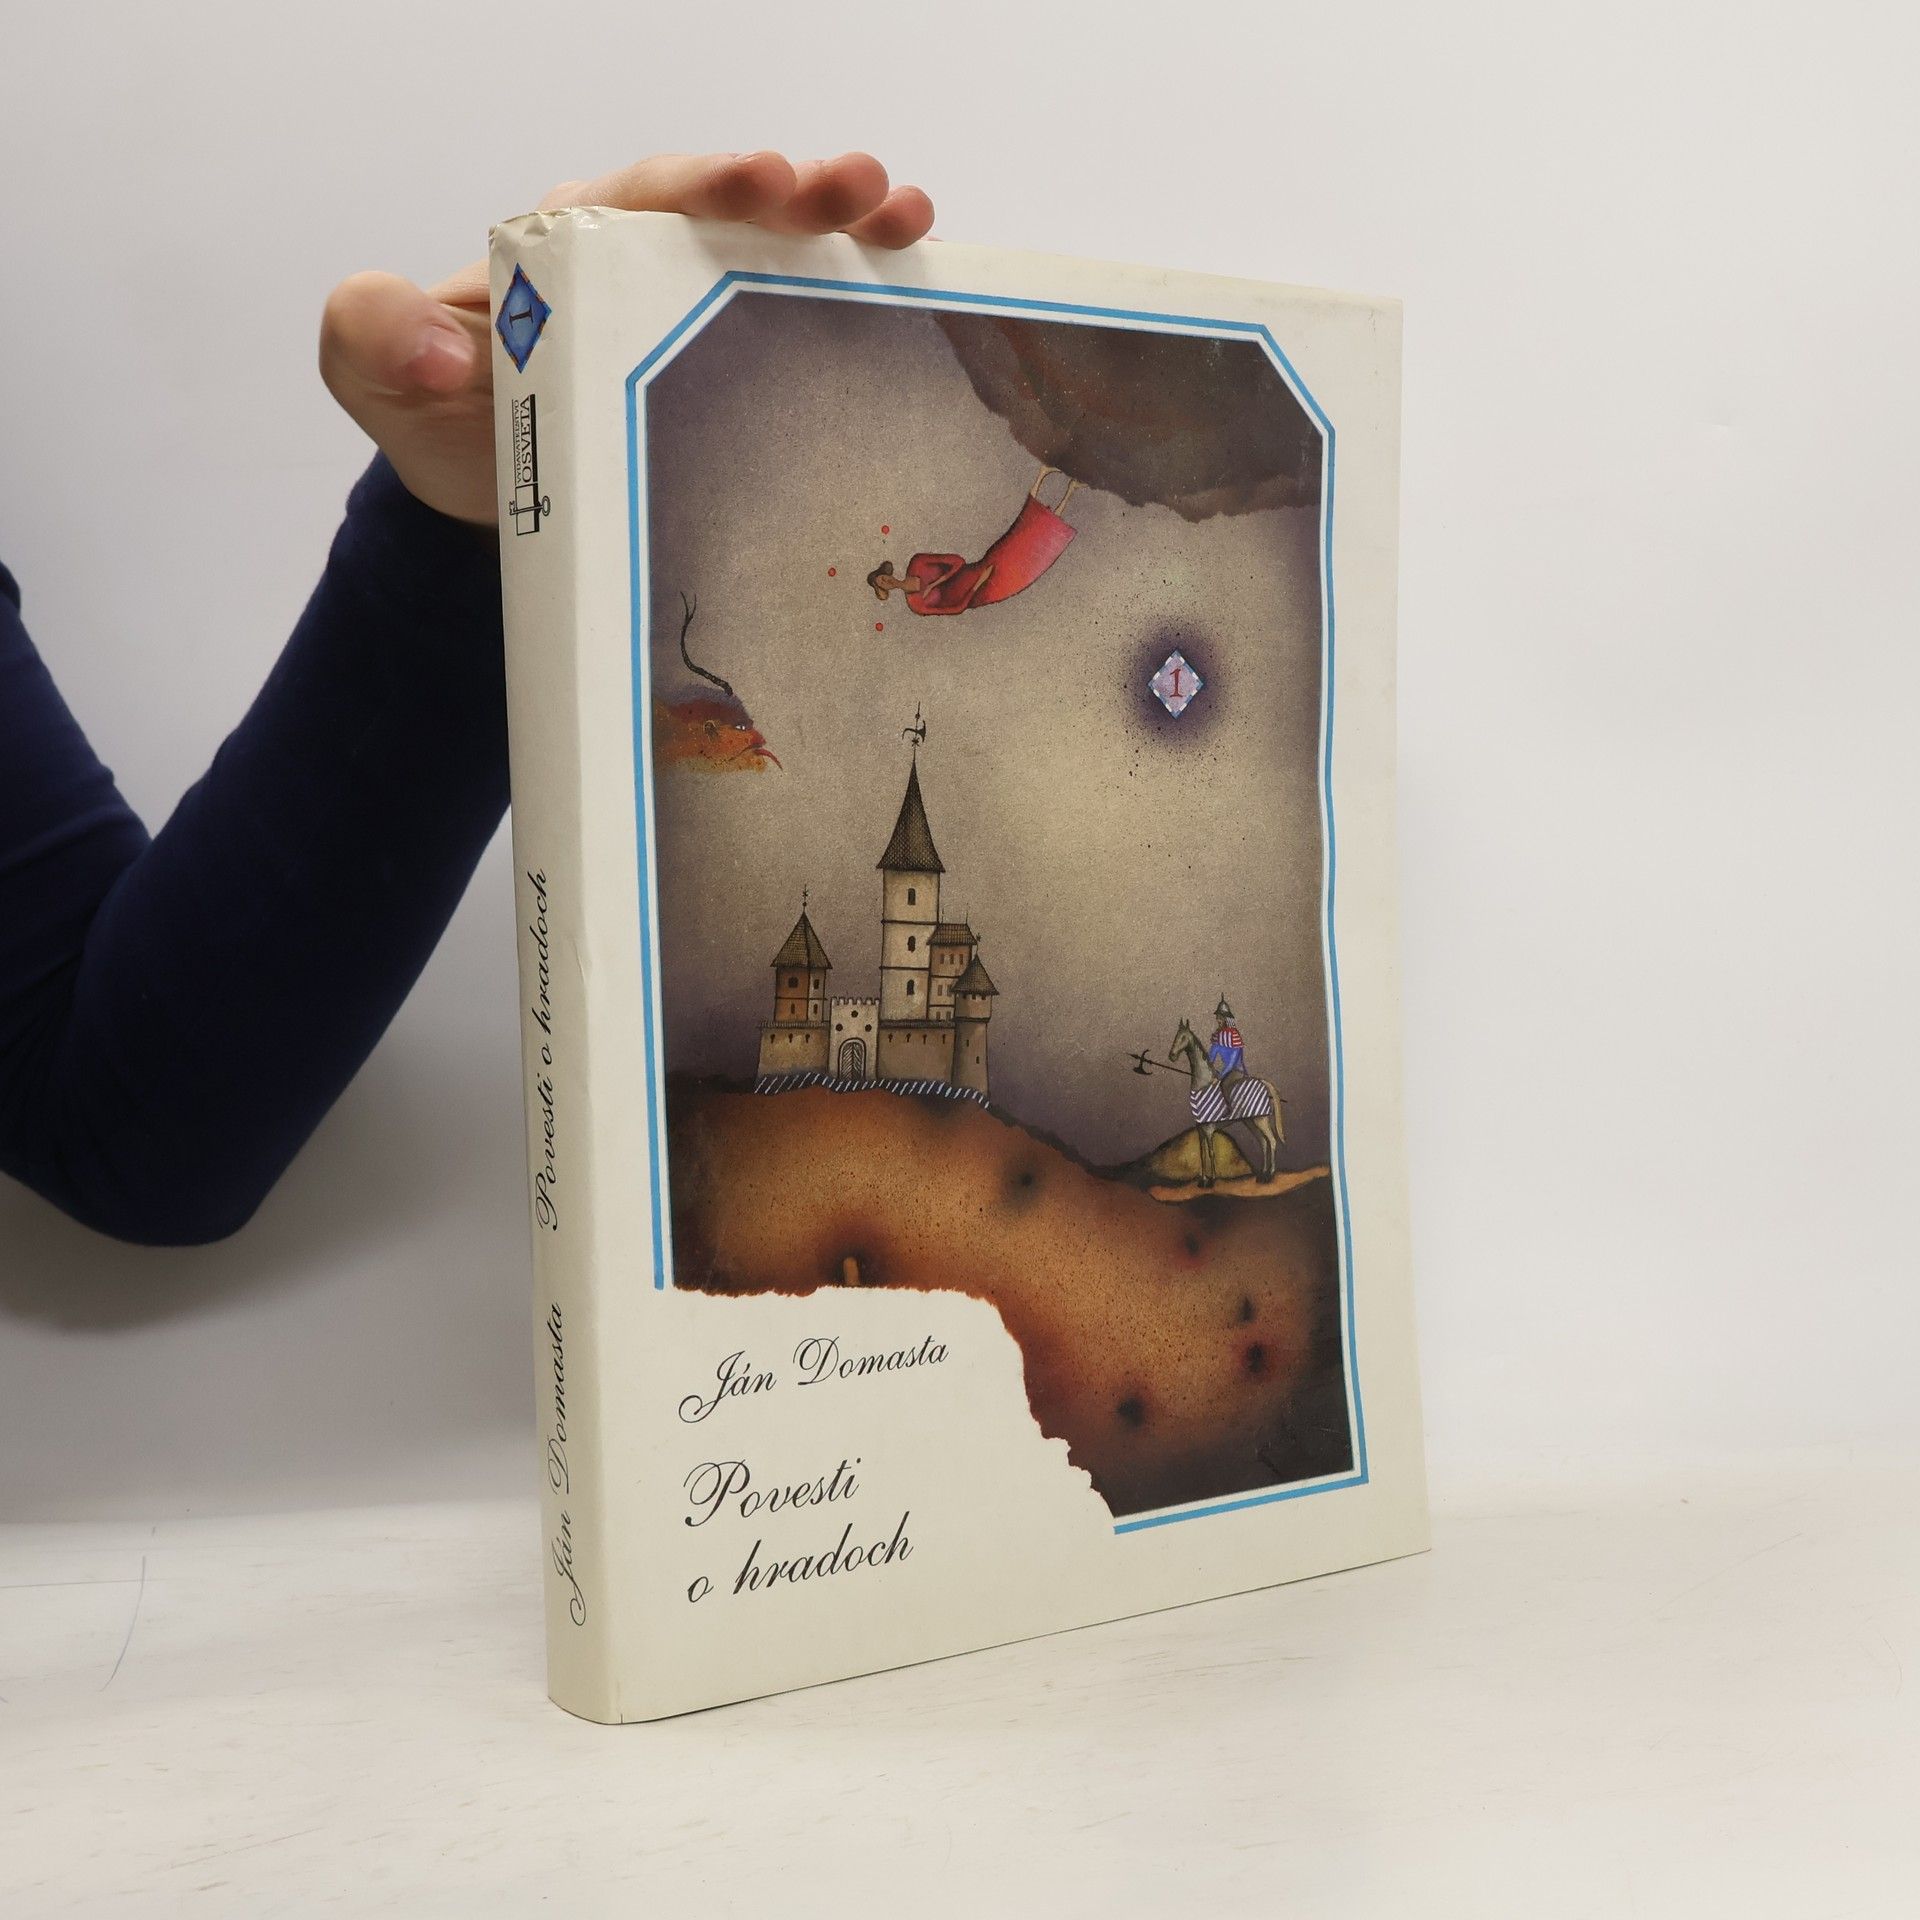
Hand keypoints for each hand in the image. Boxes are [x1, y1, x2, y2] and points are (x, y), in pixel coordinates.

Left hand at [320, 153, 933, 525]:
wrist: (490, 505)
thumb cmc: (446, 421)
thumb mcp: (378, 372)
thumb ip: (375, 336)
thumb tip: (440, 351)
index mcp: (577, 248)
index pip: (647, 199)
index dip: (706, 186)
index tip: (756, 184)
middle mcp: (652, 266)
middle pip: (735, 214)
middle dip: (801, 193)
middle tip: (856, 191)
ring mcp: (706, 320)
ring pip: (784, 258)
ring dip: (851, 232)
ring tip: (907, 222)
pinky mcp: (741, 375)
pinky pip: (808, 326)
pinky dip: (865, 302)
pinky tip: (918, 289)